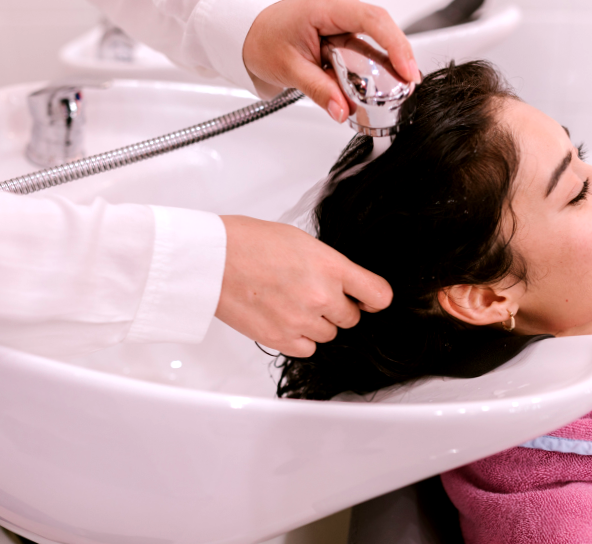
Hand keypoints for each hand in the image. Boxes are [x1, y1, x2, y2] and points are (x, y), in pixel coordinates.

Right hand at [215, 215, 392, 357]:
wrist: (213, 259)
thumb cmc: (250, 242)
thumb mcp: (303, 242)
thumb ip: (329, 266)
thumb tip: (343, 283)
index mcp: (331, 266)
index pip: (379, 295)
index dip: (374, 299)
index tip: (368, 299)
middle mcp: (322, 296)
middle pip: (352, 318)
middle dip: (338, 308)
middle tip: (313, 294)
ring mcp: (302, 320)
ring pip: (329, 335)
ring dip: (318, 324)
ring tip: (292, 303)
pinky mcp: (281, 338)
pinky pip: (308, 349)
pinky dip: (300, 338)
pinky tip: (284, 319)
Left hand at [242, 0, 421, 121]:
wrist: (252, 33)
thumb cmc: (265, 40)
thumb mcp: (290, 70)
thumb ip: (319, 91)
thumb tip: (343, 110)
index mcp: (324, 7)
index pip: (372, 20)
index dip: (395, 45)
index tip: (407, 71)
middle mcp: (340, 4)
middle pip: (382, 28)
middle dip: (397, 58)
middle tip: (407, 86)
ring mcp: (346, 14)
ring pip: (378, 38)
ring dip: (386, 63)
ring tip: (395, 87)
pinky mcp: (348, 26)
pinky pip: (370, 44)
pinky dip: (375, 63)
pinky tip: (380, 80)